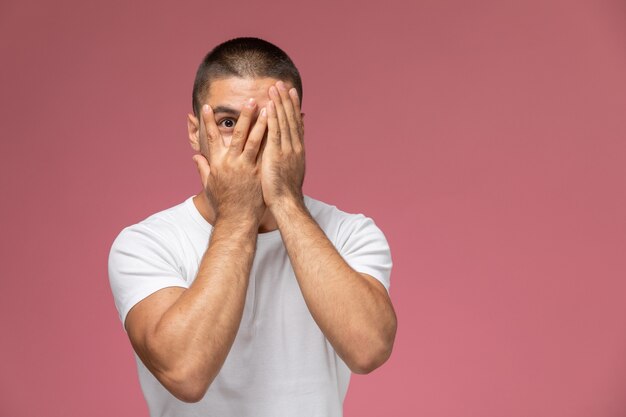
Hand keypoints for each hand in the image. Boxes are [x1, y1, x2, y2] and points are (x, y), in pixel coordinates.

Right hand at [192, 99, 267, 222]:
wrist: (237, 221)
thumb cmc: (223, 204)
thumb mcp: (209, 185)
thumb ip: (203, 168)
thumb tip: (196, 156)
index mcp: (218, 163)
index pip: (212, 137)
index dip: (208, 122)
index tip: (207, 106)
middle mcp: (232, 163)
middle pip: (239, 134)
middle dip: (245, 116)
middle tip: (251, 100)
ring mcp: (248, 168)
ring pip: (257, 141)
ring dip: (262, 123)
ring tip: (269, 108)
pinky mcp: (260, 174)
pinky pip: (268, 153)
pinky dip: (274, 140)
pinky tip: (279, 130)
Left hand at [261, 81, 305, 209]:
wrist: (287, 204)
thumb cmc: (284, 193)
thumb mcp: (288, 172)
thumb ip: (286, 158)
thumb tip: (285, 152)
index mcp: (297, 151)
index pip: (296, 124)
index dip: (293, 108)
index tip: (291, 94)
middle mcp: (295, 147)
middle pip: (291, 118)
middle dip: (287, 100)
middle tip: (283, 83)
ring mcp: (287, 149)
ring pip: (284, 121)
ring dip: (280, 103)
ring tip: (276, 87)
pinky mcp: (277, 154)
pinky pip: (275, 131)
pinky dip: (273, 116)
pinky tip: (270, 104)